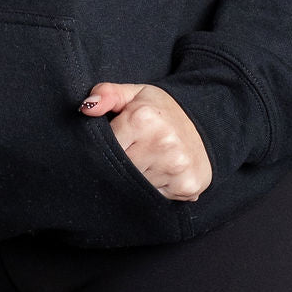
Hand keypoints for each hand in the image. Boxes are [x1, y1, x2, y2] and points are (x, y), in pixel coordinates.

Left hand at [79, 82, 212, 200]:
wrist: (204, 123)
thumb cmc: (161, 110)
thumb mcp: (134, 94)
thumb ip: (107, 94)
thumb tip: (87, 108)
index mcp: (143, 118)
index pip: (108, 148)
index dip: (109, 148)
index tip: (119, 142)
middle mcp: (162, 142)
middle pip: (120, 170)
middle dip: (122, 164)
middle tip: (134, 150)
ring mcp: (176, 166)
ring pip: (136, 187)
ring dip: (137, 178)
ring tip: (148, 160)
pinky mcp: (187, 186)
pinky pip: (155, 197)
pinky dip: (154, 189)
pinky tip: (162, 173)